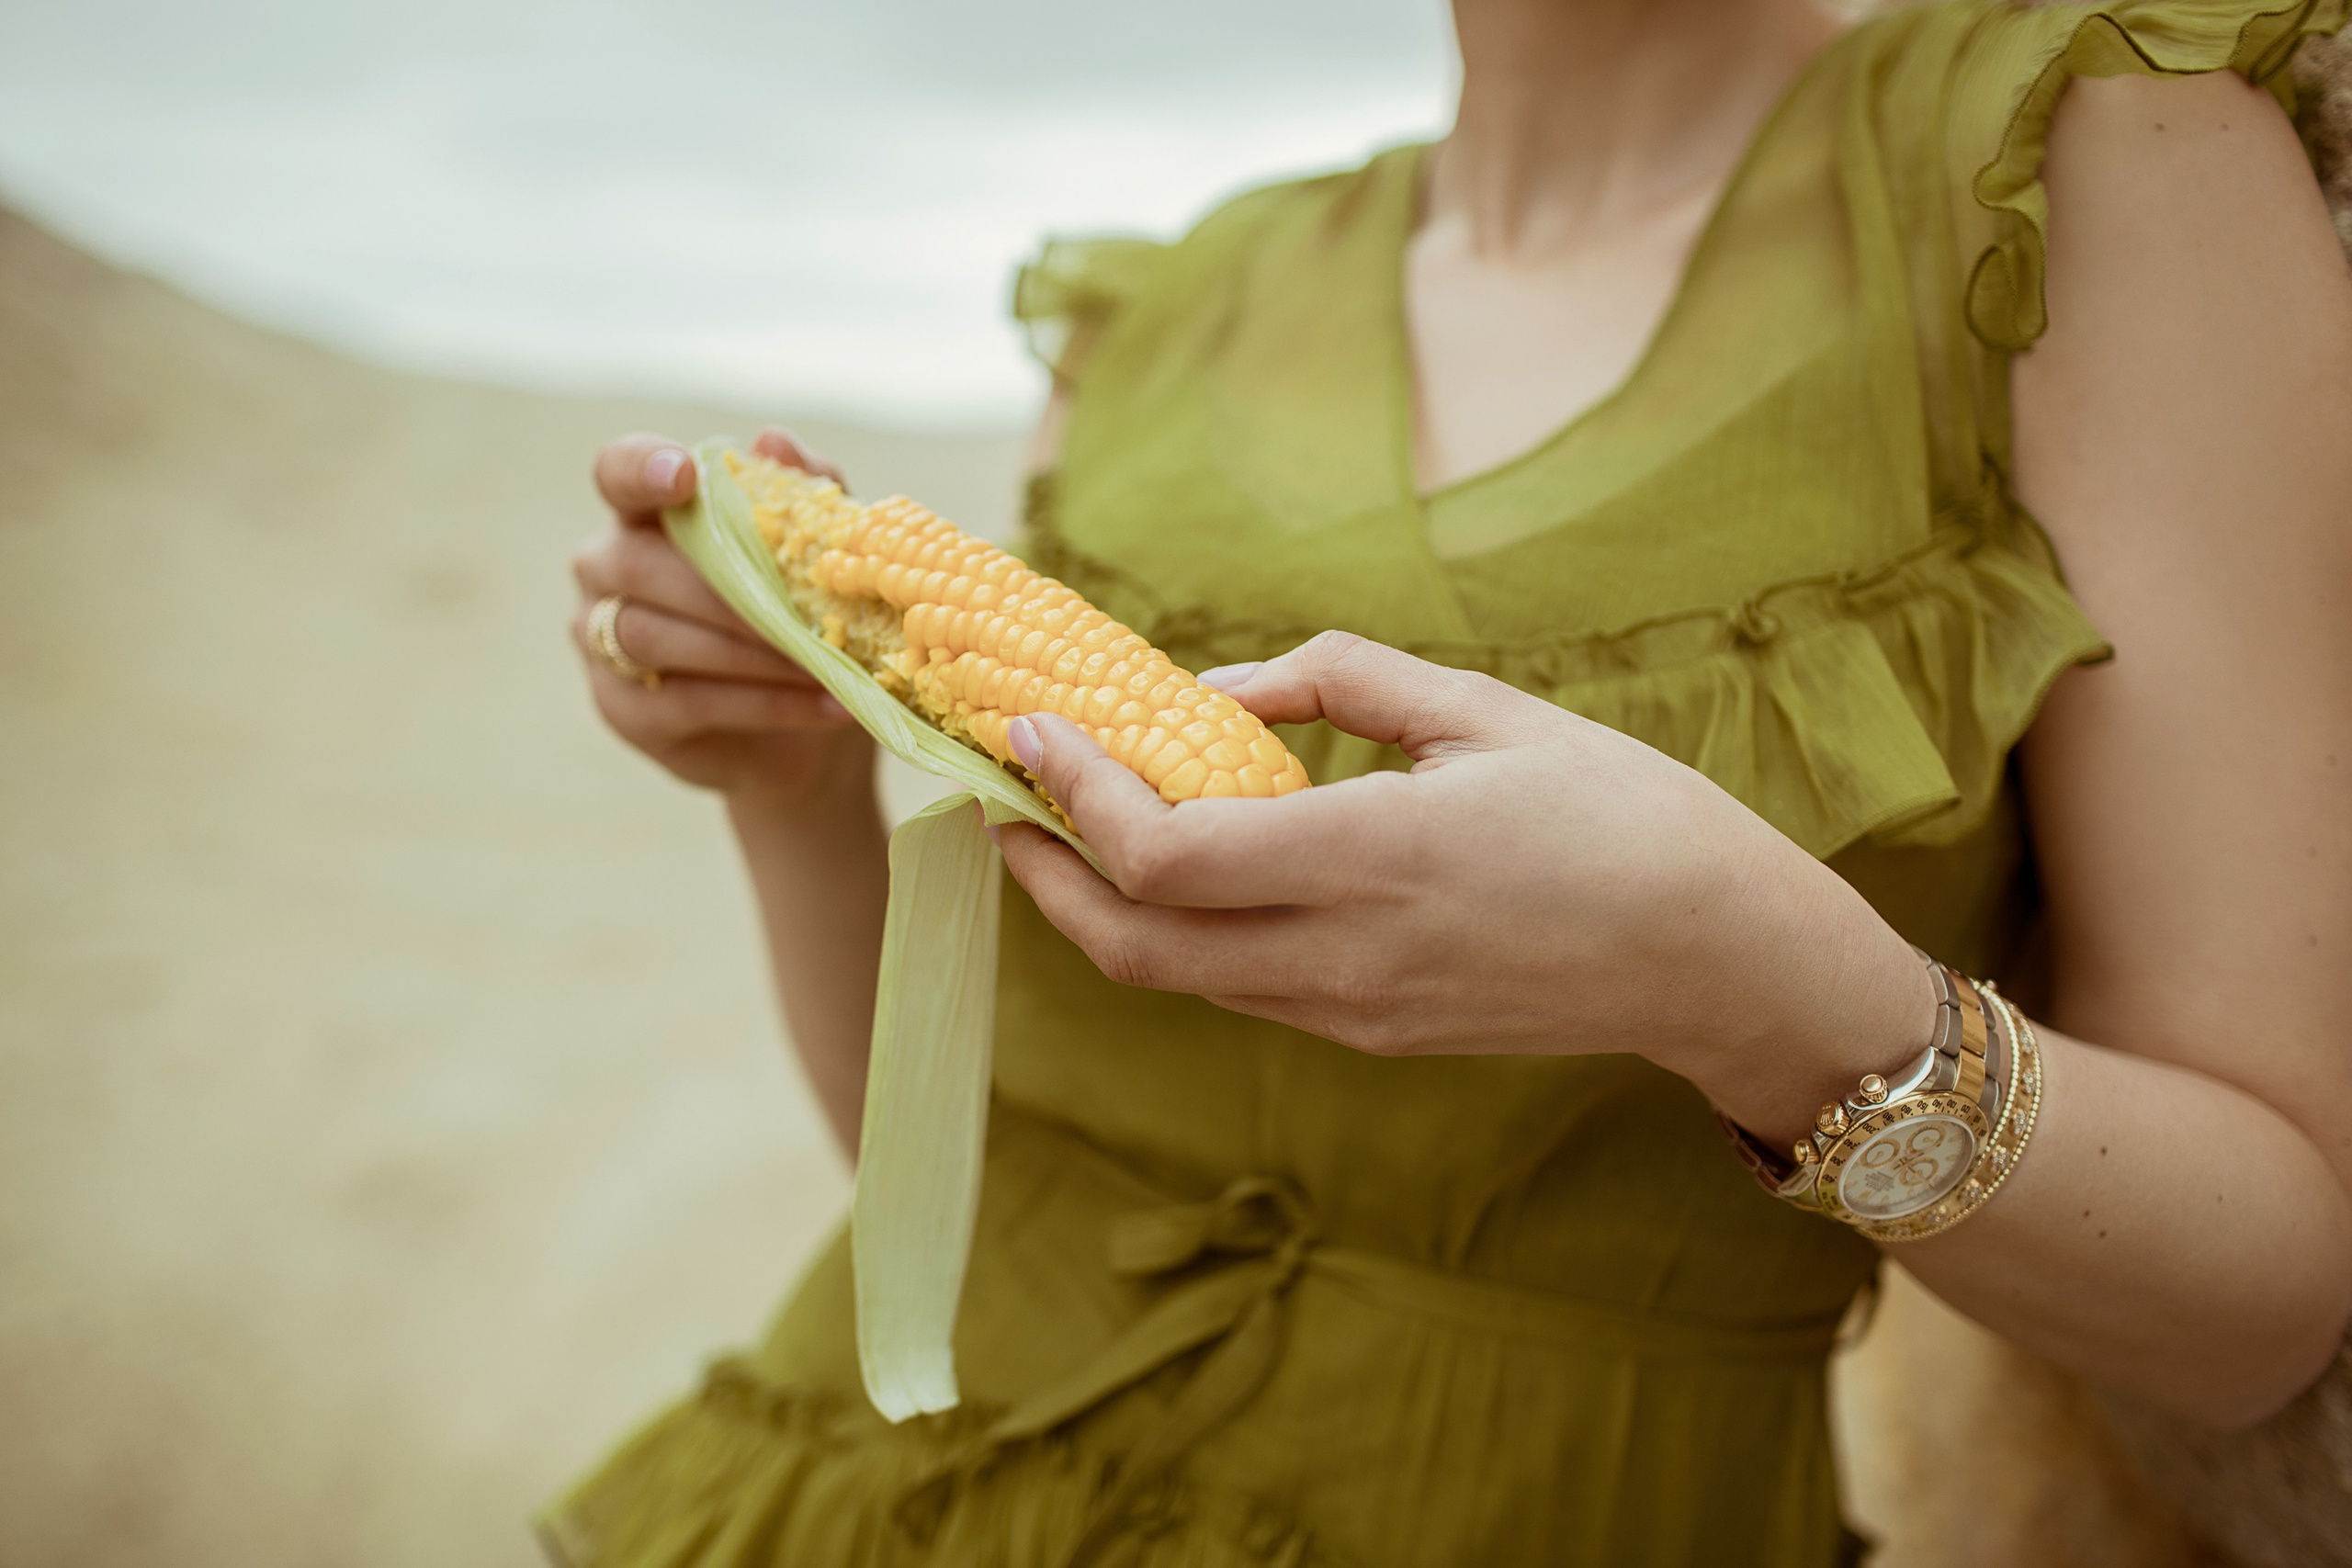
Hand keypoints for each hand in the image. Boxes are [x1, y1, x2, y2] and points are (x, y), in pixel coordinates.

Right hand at [572, 427, 868, 804]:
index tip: (683, 478)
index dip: (641, 468)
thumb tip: (773, 441)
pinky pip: (684, 700)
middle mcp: (607, 567)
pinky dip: (763, 702)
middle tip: (802, 613)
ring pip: (652, 635)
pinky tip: (825, 703)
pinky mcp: (623, 708)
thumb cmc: (804, 620)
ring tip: (825, 665)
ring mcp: (601, 641)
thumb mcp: (821, 553)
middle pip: (638, 563)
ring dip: (749, 651)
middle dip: (725, 590)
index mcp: (648, 514)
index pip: (617, 472)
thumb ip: (800, 495)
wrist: (808, 733)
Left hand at [994, 632, 1926, 1125]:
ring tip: (1072, 825)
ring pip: (1176, 979)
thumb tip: (1216, 690)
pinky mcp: (1375, 1035)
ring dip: (1102, 909)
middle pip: (1133, 946)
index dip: (1075, 798)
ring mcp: (1356, 1012)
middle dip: (1043, 875)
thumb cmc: (1621, 811)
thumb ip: (1336, 683)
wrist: (1718, 956)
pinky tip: (1183, 870)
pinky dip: (1179, 933)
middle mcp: (1346, 956)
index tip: (1029, 733)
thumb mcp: (1484, 709)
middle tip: (1004, 797)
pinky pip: (1240, 989)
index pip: (1164, 855)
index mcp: (1373, 857)